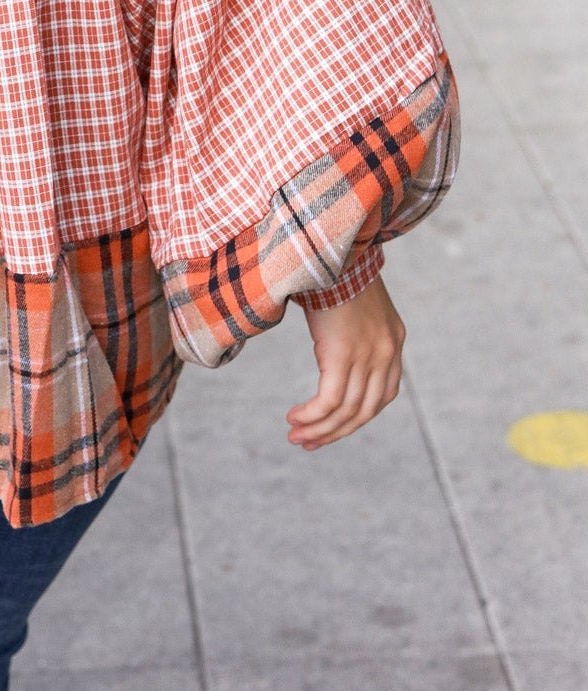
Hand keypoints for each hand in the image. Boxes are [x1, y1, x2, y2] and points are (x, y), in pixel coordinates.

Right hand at [285, 275, 405, 450]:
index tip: (331, 428)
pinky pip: (329, 401)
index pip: (381, 397)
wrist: (332, 247)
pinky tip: (295, 418)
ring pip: (346, 412)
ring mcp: (367, 357)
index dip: (356, 419)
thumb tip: (335, 346)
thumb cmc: (335, 271)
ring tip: (295, 435)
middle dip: (335, 432)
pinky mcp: (344, 356)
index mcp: (394, 342)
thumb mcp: (356, 305)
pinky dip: (312, 415)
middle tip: (309, 443)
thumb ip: (356, 331)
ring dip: (318, 429)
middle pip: (364, 412)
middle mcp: (387, 354)